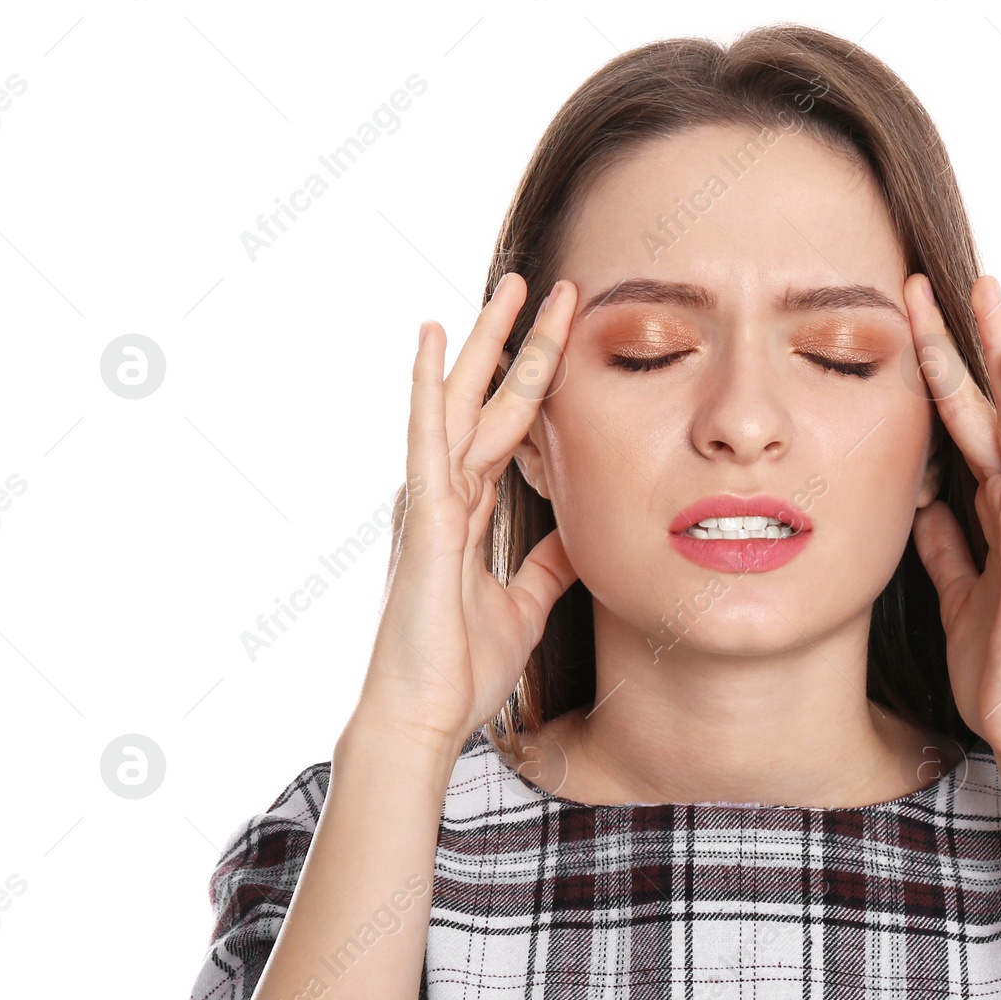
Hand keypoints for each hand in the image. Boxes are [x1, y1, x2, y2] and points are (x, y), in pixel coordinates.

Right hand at [351, 274, 579, 754]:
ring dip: (485, 342)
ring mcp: (431, 500)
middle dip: (515, 341)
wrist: (425, 716)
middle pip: (487, 399)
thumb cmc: (462, 667)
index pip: (510, 427)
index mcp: (467, 511)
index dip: (536, 379)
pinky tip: (434, 338)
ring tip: (509, 287)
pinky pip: (428, 439)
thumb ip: (546, 566)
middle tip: (544, 283)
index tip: (564, 333)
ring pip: (464, 403)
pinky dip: (431, 387)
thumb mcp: (523, 604)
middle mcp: (445, 493)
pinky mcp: (424, 518)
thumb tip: (576, 535)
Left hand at [904, 272, 1000, 770]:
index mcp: (998, 507)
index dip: (935, 369)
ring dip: (996, 348)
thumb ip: (946, 540)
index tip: (905, 318)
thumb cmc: (996, 660)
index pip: (962, 422)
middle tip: (929, 278)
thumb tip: (922, 500)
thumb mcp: (955, 587)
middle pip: (987, 401)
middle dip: (958, 339)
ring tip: (979, 289)